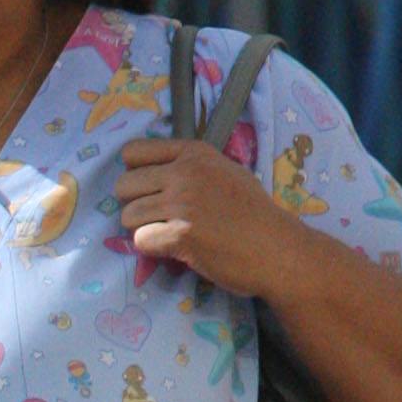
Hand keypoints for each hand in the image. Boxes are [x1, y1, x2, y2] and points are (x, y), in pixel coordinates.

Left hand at [115, 136, 301, 298]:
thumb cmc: (253, 213)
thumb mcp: (224, 172)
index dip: (134, 174)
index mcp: (194, 152)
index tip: (149, 190)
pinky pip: (140, 241)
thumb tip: (152, 175)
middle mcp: (185, 172)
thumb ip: (190, 168)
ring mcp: (182, 202)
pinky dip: (152, 249)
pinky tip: (175, 249)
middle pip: (123, 185)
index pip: (132, 152)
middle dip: (134, 205)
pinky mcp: (180, 234)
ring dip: (142, 229)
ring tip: (167, 235)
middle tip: (157, 219)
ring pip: (128, 215)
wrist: (277, 248)